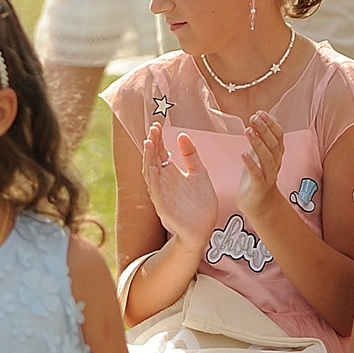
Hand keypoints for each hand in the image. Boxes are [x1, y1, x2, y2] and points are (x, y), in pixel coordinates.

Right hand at [141, 123, 219, 251]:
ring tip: (149, 143)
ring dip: (148, 159)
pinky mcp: (164, 207)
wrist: (204, 228)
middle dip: (152, 145)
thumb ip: (191, 155)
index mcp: (170, 173)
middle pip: (153, 160)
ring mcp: (161, 194)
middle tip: (153, 129)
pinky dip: (153, 180)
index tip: (158, 124)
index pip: (160, 152)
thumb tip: (182, 135)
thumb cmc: (200, 203)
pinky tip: (153, 169)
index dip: (158, 139)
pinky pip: (156, 193)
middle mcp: (163, 182)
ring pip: (150, 174)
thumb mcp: (199, 173)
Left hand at [234, 111, 288, 227]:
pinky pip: (256, 174)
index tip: (261, 112)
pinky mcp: (259, 186)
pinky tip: (242, 154)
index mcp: (276, 154)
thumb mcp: (260, 153)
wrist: (259, 203)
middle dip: (265, 130)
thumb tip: (263, 116)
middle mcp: (275, 163)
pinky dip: (250, 164)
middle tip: (254, 118)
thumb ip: (263, 137)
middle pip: (273, 144)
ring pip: (267, 158)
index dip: (271, 124)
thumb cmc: (258, 175)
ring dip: (258, 143)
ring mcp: (268, 176)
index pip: (278, 136)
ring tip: (248, 130)